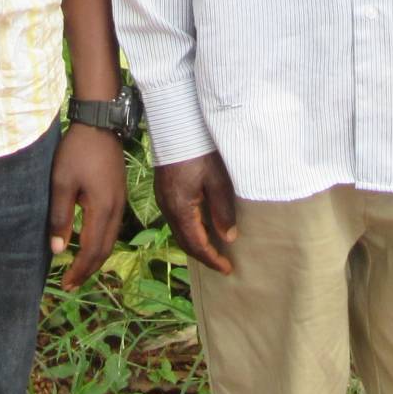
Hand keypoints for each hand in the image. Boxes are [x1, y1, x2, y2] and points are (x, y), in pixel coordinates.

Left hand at [46, 125, 125, 287]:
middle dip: (88, 269)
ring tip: (80, 269)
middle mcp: (116, 209)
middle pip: (105, 250)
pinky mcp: (119, 194)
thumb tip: (59, 250)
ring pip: (111, 240)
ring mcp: (120, 201)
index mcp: (102, 209)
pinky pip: (113, 227)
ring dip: (96, 257)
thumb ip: (60, 217)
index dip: (79, 270)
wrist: (99, 124)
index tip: (66, 284)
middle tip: (71, 284)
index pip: (92, 250)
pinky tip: (90, 243)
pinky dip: (102, 243)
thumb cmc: (77, 151)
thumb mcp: (61, 183)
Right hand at [152, 152, 238, 275]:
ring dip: (196, 242)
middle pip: (185, 241)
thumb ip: (223, 212)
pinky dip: (190, 229)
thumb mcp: (218, 181)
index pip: (197, 244)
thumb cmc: (200, 150)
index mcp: (180, 209)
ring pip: (179, 230)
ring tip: (214, 249)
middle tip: (222, 264)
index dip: (212, 259)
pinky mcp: (164, 189)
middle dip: (204, 255)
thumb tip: (228, 239)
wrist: (177, 124)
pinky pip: (176, 218)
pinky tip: (202, 226)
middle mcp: (168, 208)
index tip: (228, 269)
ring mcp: (163, 198)